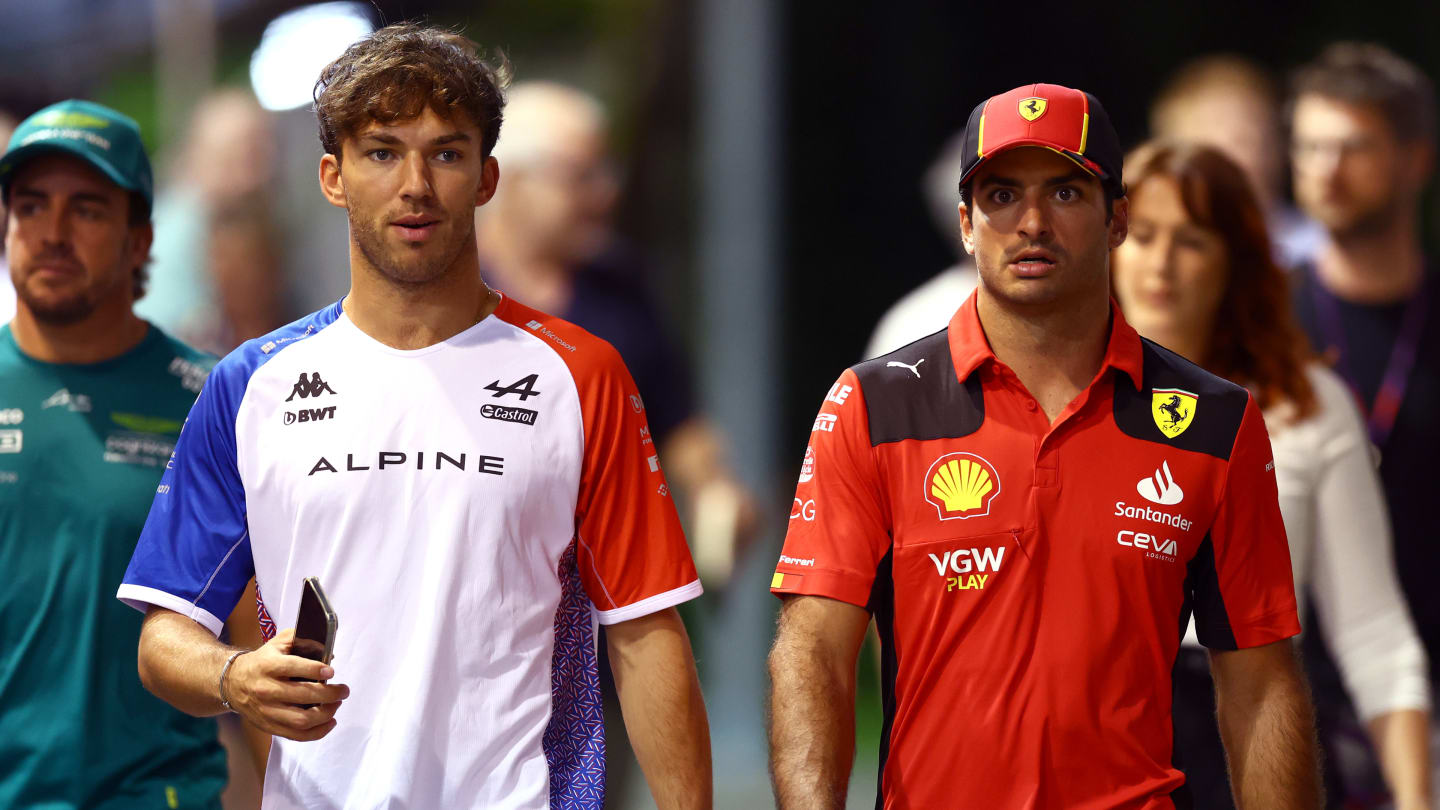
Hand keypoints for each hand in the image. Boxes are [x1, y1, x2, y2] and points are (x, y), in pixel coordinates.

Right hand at [225, 628, 348, 741]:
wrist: (231, 682)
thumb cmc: (262, 662)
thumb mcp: (277, 643)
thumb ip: (301, 639)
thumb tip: (327, 649)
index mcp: (268, 666)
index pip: (293, 667)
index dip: (315, 670)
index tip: (331, 671)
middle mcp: (266, 689)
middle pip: (303, 696)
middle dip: (330, 694)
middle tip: (343, 690)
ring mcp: (267, 711)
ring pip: (302, 720)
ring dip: (326, 714)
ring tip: (337, 704)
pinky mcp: (269, 726)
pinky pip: (296, 735)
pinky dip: (317, 732)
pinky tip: (330, 722)